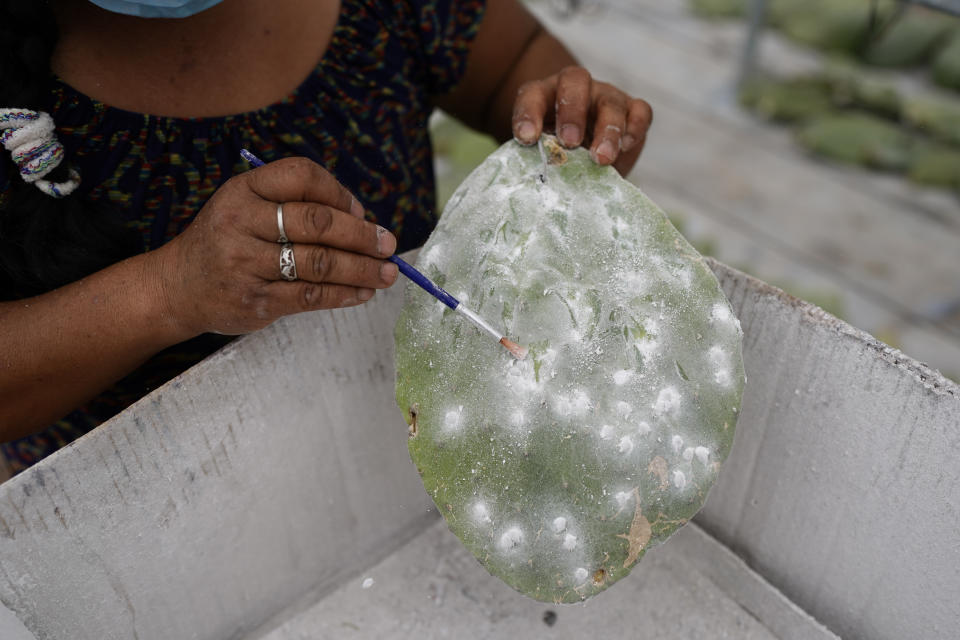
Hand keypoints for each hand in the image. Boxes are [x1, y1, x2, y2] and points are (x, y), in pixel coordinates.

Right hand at [155, 157, 397, 336]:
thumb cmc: (227, 241)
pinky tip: (363, 293)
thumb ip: (293, 204)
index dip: (339, 192)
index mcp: (243, 189)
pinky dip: (345, 295)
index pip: (301, 176)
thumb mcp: (246, 206)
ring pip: (320, 263)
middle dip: (361, 235)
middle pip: (317, 223)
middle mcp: (241, 221)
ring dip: (362, 269)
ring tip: (387, 273)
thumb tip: (363, 220)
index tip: (361, 212)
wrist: (176, 287)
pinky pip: (311, 295)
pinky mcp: (255, 300)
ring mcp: (246, 263)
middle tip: (388, 245)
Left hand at [511, 66, 651, 175]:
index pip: (532, 95)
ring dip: (607, 130)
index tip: (527, 138)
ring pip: (610, 102)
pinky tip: (626, 146)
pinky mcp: (632, 110)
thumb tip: (538, 182)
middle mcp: (575, 89)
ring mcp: (605, 97)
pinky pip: (640, 110)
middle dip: (571, 112)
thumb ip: (539, 158)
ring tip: (601, 159)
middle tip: (569, 142)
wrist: (582, 156)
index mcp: (543, 95)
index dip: (528, 114)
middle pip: (575, 82)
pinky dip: (635, 127)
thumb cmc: (555, 155)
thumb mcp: (542, 154)